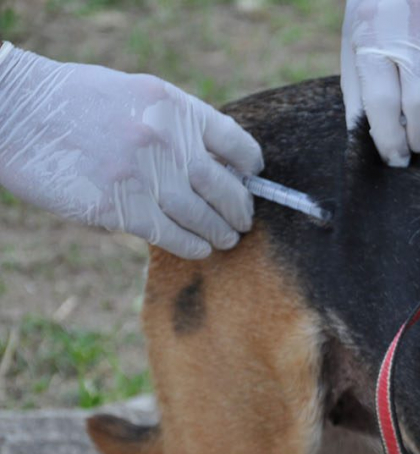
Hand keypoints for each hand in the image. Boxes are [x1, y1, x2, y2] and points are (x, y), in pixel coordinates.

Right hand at [0, 46, 261, 258]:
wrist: (14, 110)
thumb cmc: (75, 102)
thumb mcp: (135, 94)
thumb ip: (175, 125)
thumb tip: (211, 168)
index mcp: (173, 106)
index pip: (235, 142)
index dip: (249, 166)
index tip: (252, 177)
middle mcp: (165, 140)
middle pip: (224, 187)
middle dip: (240, 208)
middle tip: (244, 220)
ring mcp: (143, 175)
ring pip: (201, 217)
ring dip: (220, 232)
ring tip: (226, 238)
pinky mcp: (117, 207)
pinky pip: (169, 235)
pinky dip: (190, 245)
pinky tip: (199, 248)